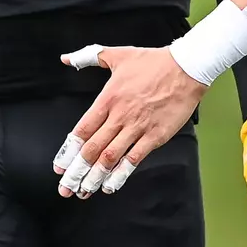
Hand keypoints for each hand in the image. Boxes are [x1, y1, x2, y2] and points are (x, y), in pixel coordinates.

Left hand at [52, 44, 207, 196]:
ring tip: (85, 191)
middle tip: (65, 188)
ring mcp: (138, 127)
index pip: (81, 130)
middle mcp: (120, 116)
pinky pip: (134, 159)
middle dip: (76, 171)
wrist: (187, 67)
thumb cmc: (154, 61)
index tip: (60, 167)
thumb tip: (66, 59)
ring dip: (95, 177)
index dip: (69, 152)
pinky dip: (121, 174)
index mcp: (108, 99)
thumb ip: (89, 56)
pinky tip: (111, 185)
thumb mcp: (118, 54)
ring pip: (110, 158)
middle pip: (92, 149)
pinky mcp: (155, 136)